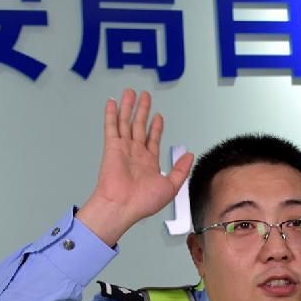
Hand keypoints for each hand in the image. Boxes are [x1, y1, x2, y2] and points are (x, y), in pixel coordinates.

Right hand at [77, 89, 194, 245]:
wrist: (122, 207)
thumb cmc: (142, 203)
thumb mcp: (171, 186)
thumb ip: (180, 170)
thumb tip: (189, 156)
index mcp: (148, 162)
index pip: (152, 139)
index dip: (156, 126)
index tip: (158, 116)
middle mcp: (135, 154)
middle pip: (139, 126)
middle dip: (143, 110)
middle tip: (145, 97)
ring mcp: (123, 149)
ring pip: (126, 122)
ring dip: (129, 107)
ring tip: (131, 93)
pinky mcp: (112, 147)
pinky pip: (111, 126)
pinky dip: (111, 113)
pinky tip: (113, 102)